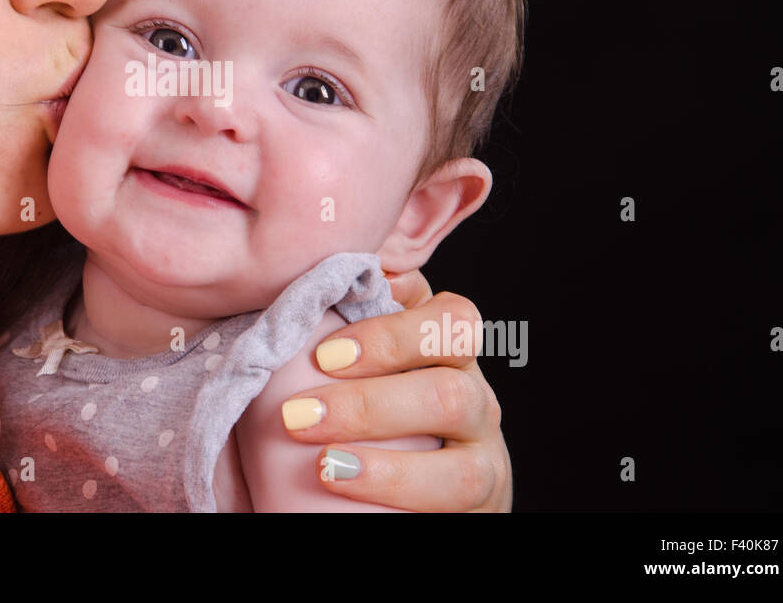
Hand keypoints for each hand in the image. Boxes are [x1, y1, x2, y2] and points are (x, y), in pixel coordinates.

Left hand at [283, 269, 512, 510]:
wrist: (417, 499)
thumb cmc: (377, 420)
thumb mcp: (369, 366)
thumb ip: (355, 319)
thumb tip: (328, 275)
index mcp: (448, 354)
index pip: (451, 319)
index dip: (390, 332)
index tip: (324, 355)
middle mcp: (476, 400)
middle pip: (449, 389)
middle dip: (369, 403)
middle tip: (297, 416)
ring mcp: (485, 458)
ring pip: (460, 462)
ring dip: (388, 463)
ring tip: (325, 466)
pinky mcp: (481, 507)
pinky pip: (456, 500)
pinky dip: (400, 491)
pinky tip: (350, 489)